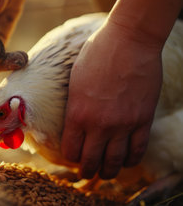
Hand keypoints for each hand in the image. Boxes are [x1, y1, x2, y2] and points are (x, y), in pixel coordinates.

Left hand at [61, 20, 163, 179]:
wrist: (129, 41)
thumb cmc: (96, 54)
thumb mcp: (74, 80)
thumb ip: (75, 105)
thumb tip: (75, 120)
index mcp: (77, 114)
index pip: (71, 150)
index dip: (70, 157)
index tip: (72, 156)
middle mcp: (99, 124)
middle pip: (91, 161)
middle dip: (87, 170)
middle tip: (87, 172)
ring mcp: (123, 124)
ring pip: (115, 161)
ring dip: (109, 171)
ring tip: (106, 172)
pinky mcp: (143, 119)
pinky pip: (138, 150)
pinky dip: (131, 160)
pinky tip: (127, 160)